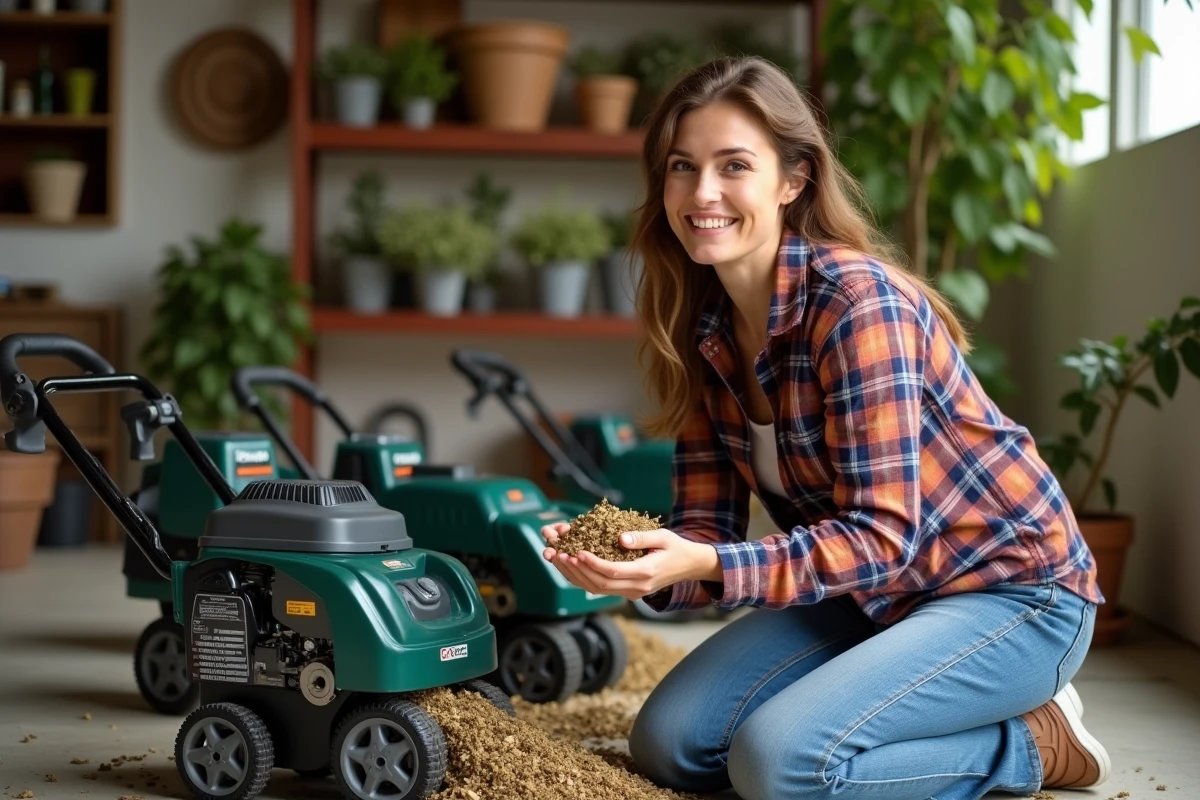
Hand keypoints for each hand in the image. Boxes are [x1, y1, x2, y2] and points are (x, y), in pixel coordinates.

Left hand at [540, 522, 720, 600]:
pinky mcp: (627, 592)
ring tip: (558, 558)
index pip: (612, 572)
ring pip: (596, 589)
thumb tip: (620, 538)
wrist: (689, 566)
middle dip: (577, 569)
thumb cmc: (676, 547)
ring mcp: (631, 593)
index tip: (577, 550)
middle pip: (599, 584)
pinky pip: (600, 588)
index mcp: (645, 573)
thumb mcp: (663, 536)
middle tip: (560, 553)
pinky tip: (569, 565)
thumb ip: (641, 538)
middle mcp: (637, 588)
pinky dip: (583, 578)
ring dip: (575, 575)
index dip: (592, 563)